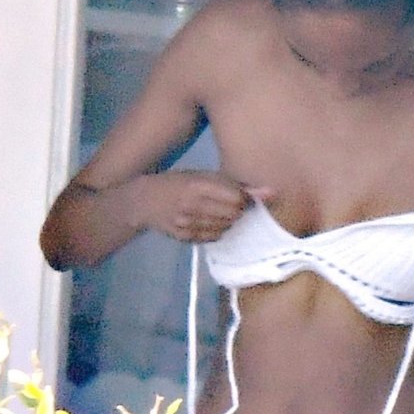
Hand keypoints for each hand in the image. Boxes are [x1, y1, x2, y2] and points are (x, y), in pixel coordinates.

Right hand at [137, 171, 274, 242]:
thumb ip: (235, 184)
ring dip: (228, 221)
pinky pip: (214, 237)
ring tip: (218, 212)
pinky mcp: (185, 238)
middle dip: (238, 210)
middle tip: (231, 205)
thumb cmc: (178, 183)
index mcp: (198, 185)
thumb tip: (270, 193)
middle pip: (233, 214)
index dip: (245, 198)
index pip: (237, 198)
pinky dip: (217, 230)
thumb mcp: (202, 176)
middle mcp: (192, 205)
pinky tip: (209, 222)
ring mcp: (187, 224)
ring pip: (226, 227)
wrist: (144, 201)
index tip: (244, 197)